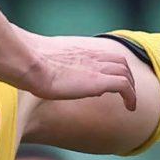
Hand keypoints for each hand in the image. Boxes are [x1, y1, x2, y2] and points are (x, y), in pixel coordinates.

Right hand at [23, 36, 137, 108]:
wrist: (30, 65)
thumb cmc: (28, 63)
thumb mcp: (40, 60)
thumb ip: (47, 64)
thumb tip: (42, 73)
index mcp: (79, 51)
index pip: (105, 55)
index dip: (112, 67)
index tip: (109, 82)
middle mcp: (92, 56)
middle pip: (120, 62)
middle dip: (127, 77)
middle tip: (126, 94)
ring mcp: (97, 68)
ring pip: (126, 73)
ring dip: (131, 88)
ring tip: (130, 104)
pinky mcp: (99, 81)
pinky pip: (125, 87)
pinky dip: (131, 96)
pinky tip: (130, 108)